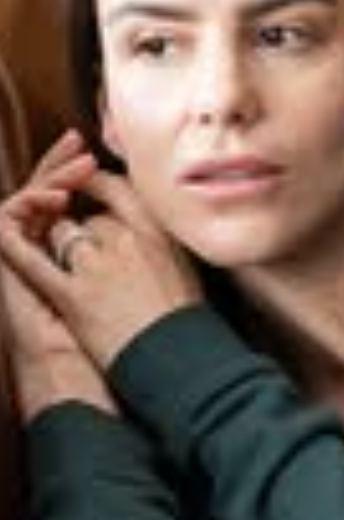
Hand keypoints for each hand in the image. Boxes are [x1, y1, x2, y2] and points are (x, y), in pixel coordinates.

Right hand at [0, 132, 116, 421]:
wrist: (80, 374)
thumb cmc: (114, 336)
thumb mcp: (130, 281)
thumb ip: (131, 248)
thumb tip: (153, 218)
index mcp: (69, 251)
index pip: (65, 197)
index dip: (77, 173)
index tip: (95, 154)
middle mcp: (41, 252)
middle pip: (43, 192)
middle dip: (60, 166)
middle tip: (78, 145)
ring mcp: (20, 260)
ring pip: (24, 202)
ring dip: (46, 182)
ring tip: (71, 175)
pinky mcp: (9, 274)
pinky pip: (7, 232)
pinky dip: (23, 209)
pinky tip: (47, 199)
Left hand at [0, 143, 203, 369]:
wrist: (181, 363)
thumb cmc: (190, 328)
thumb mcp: (189, 273)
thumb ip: (165, 245)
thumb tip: (152, 234)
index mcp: (158, 232)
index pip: (118, 188)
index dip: (101, 187)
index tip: (96, 189)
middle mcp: (126, 240)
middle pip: (91, 217)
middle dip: (88, 231)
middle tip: (97, 255)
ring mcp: (96, 266)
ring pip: (63, 234)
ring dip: (66, 247)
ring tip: (84, 278)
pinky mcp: (72, 295)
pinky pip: (33, 260)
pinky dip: (19, 246)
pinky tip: (13, 236)